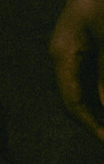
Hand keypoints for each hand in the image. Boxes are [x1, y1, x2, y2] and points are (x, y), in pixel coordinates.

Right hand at [50, 0, 103, 140]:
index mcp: (64, 53)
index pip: (73, 103)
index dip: (93, 126)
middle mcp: (66, 52)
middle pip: (79, 98)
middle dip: (99, 117)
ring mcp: (78, 44)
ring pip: (89, 85)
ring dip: (102, 101)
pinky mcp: (92, 37)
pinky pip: (96, 70)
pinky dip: (103, 85)